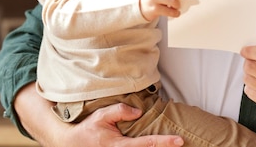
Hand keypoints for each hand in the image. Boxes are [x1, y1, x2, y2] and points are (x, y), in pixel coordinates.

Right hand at [13, 83, 184, 146]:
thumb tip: (138, 112)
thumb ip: (120, 111)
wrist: (72, 144)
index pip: (147, 144)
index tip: (179, 141)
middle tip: (182, 143)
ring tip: (174, 145)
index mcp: (120, 146)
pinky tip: (159, 146)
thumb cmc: (88, 129)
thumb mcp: (102, 116)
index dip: (164, 142)